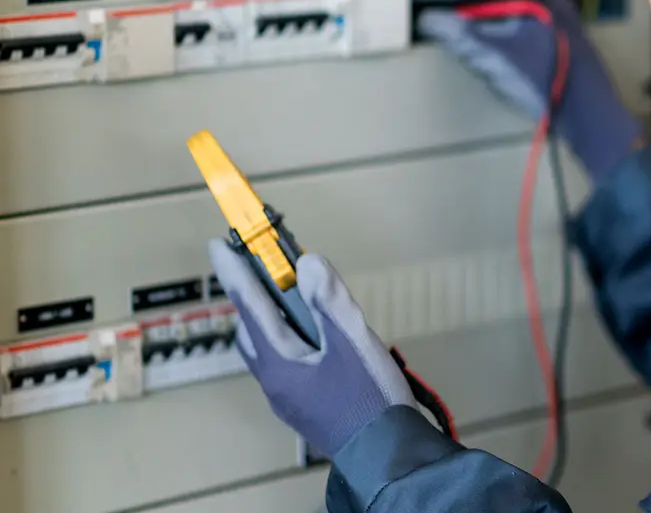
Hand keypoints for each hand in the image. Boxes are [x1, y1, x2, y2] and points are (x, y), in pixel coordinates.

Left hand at [208, 239, 415, 457]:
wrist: (387, 453)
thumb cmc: (368, 398)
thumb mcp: (353, 342)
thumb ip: (328, 302)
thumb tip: (306, 262)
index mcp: (279, 363)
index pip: (250, 307)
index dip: (234, 272)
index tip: (217, 244)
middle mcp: (275, 381)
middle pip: (254, 331)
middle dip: (253, 298)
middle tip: (264, 270)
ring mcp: (290, 398)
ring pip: (270, 350)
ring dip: (273, 320)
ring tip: (294, 300)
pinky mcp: (307, 407)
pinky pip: (288, 364)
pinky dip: (292, 340)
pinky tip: (319, 340)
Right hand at [414, 0, 642, 182]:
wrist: (591, 118)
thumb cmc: (548, 82)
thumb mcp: (497, 57)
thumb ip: (461, 36)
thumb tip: (429, 19)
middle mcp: (551, 4)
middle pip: (493, 0)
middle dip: (457, 6)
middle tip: (424, 8)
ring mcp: (556, 27)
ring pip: (503, 18)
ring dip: (473, 22)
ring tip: (442, 24)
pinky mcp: (556, 49)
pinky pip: (515, 34)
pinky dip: (491, 37)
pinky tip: (475, 47)